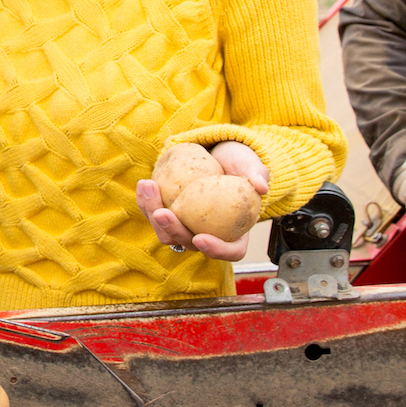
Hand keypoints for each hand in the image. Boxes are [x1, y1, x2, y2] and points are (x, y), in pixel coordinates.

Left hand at [135, 141, 269, 261]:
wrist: (219, 155)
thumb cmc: (239, 165)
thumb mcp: (252, 167)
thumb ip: (258, 175)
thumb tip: (260, 186)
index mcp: (236, 232)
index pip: (230, 251)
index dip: (216, 250)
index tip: (200, 238)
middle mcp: (209, 234)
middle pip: (188, 242)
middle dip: (173, 230)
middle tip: (162, 213)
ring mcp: (187, 225)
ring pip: (165, 232)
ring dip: (152, 213)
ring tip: (148, 186)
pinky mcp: (170, 213)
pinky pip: (154, 213)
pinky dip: (146, 202)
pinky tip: (145, 184)